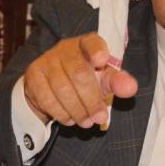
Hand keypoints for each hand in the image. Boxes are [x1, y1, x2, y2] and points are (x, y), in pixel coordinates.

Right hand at [23, 32, 137, 127]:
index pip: (92, 43)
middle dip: (91, 100)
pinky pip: (47, 99)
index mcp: (86, 44)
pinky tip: (69, 119)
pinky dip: (61, 113)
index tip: (102, 61)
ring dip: (77, 110)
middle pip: (79, 73)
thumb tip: (131, 88)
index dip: (97, 50)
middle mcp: (64, 49)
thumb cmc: (84, 79)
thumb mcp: (103, 79)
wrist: (51, 84)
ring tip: (87, 122)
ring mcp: (46, 61)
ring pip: (62, 89)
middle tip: (100, 118)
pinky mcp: (33, 76)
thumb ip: (117, 82)